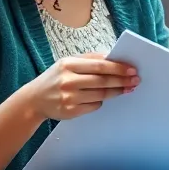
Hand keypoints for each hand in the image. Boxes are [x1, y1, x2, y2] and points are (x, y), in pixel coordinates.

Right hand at [22, 52, 138, 121]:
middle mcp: (67, 81)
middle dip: (122, 80)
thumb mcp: (68, 63)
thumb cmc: (55, 78)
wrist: (33, 100)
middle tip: (135, 80)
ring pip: (101, 95)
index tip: (132, 69)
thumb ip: (90, 59)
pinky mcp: (70, 112)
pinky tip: (104, 98)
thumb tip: (115, 57)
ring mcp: (68, 98)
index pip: (100, 65)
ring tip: (127, 89)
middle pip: (103, 81)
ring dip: (117, 92)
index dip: (119, 68)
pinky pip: (94, 106)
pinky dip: (101, 102)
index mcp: (68, 64)